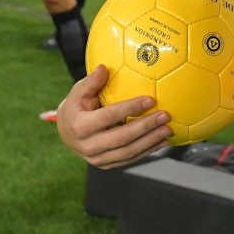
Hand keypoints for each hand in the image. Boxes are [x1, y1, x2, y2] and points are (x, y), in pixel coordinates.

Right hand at [56, 64, 172, 168]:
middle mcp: (87, 146)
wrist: (66, 132)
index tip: (151, 99)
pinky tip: (162, 141)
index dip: (130, 108)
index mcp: (79, 126)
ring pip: (128, 152)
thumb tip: (103, 68)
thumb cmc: (76, 107)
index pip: (109, 116)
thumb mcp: (78, 92)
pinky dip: (148, 151)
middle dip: (146, 127)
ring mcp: (96, 159)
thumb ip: (91, 82)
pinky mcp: (106, 165)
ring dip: (151, 141)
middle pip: (122, 138)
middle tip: (165, 116)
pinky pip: (130, 159)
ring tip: (168, 129)